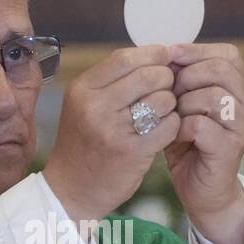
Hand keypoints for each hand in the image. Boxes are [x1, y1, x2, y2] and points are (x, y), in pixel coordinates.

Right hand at [44, 45, 180, 225]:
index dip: (152, 53)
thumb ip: (112, 80)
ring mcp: (113, 130)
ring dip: (170, 103)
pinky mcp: (132, 152)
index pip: (124, 57)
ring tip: (162, 112)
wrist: (71, 190)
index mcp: (82, 90)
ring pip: (162, 99)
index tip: (166, 56)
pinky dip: (172, 125)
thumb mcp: (84, 105)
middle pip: (148, 74)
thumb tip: (154, 56)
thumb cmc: (84, 144)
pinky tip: (164, 130)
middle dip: (166, 78)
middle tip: (166, 88)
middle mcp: (95, 107)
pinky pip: (168, 126)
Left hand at [164, 42, 243, 243]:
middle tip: (168, 94)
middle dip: (186, 78)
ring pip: (212, 95)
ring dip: (182, 104)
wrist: (202, 191)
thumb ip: (179, 80)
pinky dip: (181, 128)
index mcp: (238, 88)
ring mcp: (241, 126)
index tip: (169, 58)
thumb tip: (162, 51)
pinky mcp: (230, 148)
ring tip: (171, 118)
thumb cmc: (189, 145)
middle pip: (220, 70)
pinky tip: (174, 137)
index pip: (227, 54)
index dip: (195, 51)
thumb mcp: (183, 106)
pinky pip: (201, 124)